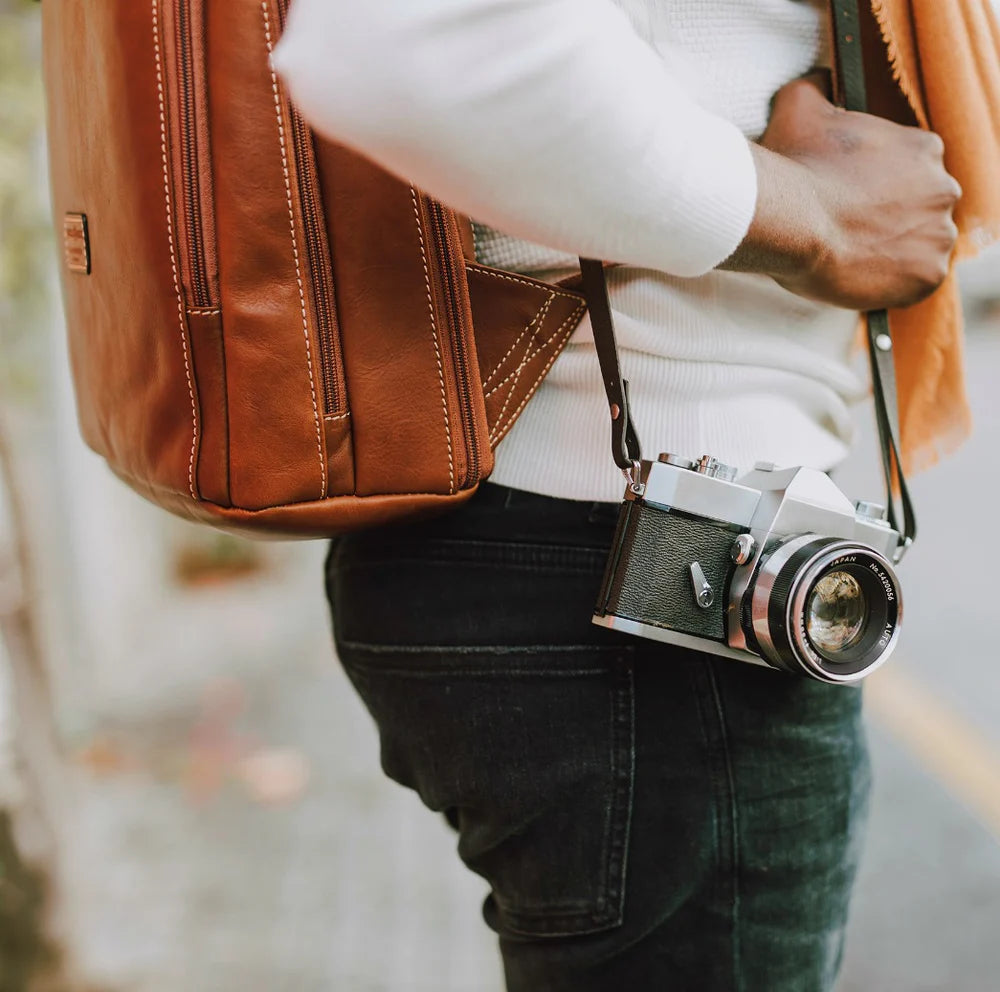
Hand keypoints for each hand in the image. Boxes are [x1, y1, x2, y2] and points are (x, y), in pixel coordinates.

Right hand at [724, 76, 960, 309]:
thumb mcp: (799, 107)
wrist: (791, 222)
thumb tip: (818, 79)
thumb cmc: (796, 166)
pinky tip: (865, 277)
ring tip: (855, 257)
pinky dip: (896, 285)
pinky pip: (919, 283)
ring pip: (922, 247)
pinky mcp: (928, 276)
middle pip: (923, 209)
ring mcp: (939, 235)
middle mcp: (943, 188)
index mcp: (924, 149)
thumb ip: (816, 88)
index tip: (856, 201)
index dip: (882, 189)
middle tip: (853, 231)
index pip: (913, 172)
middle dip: (893, 221)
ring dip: (895, 253)